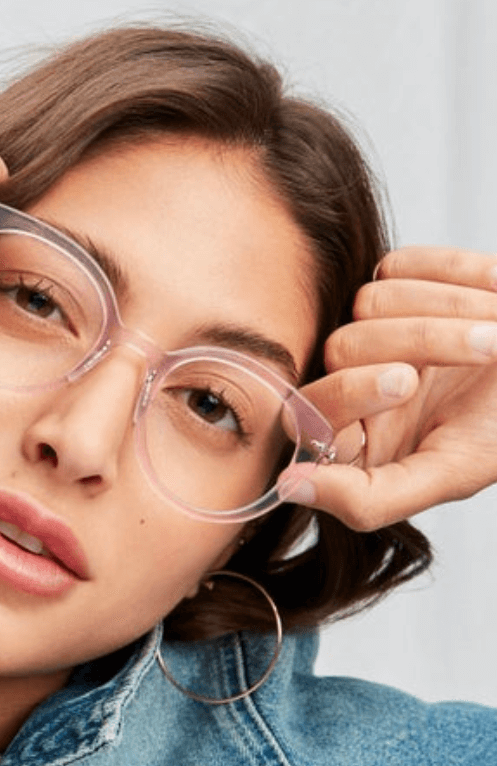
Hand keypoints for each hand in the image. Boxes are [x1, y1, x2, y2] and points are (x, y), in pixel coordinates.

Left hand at [281, 247, 496, 529]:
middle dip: (418, 343)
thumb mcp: (448, 476)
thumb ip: (366, 498)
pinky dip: (455, 277)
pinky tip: (490, 302)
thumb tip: (289, 488)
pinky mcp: (395, 279)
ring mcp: (371, 324)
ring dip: (448, 312)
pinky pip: (399, 267)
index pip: (306, 409)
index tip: (404, 383)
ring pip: (368, 302)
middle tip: (482, 348)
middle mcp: (351, 377)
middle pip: (340, 346)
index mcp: (350, 432)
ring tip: (496, 334)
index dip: (349, 391)